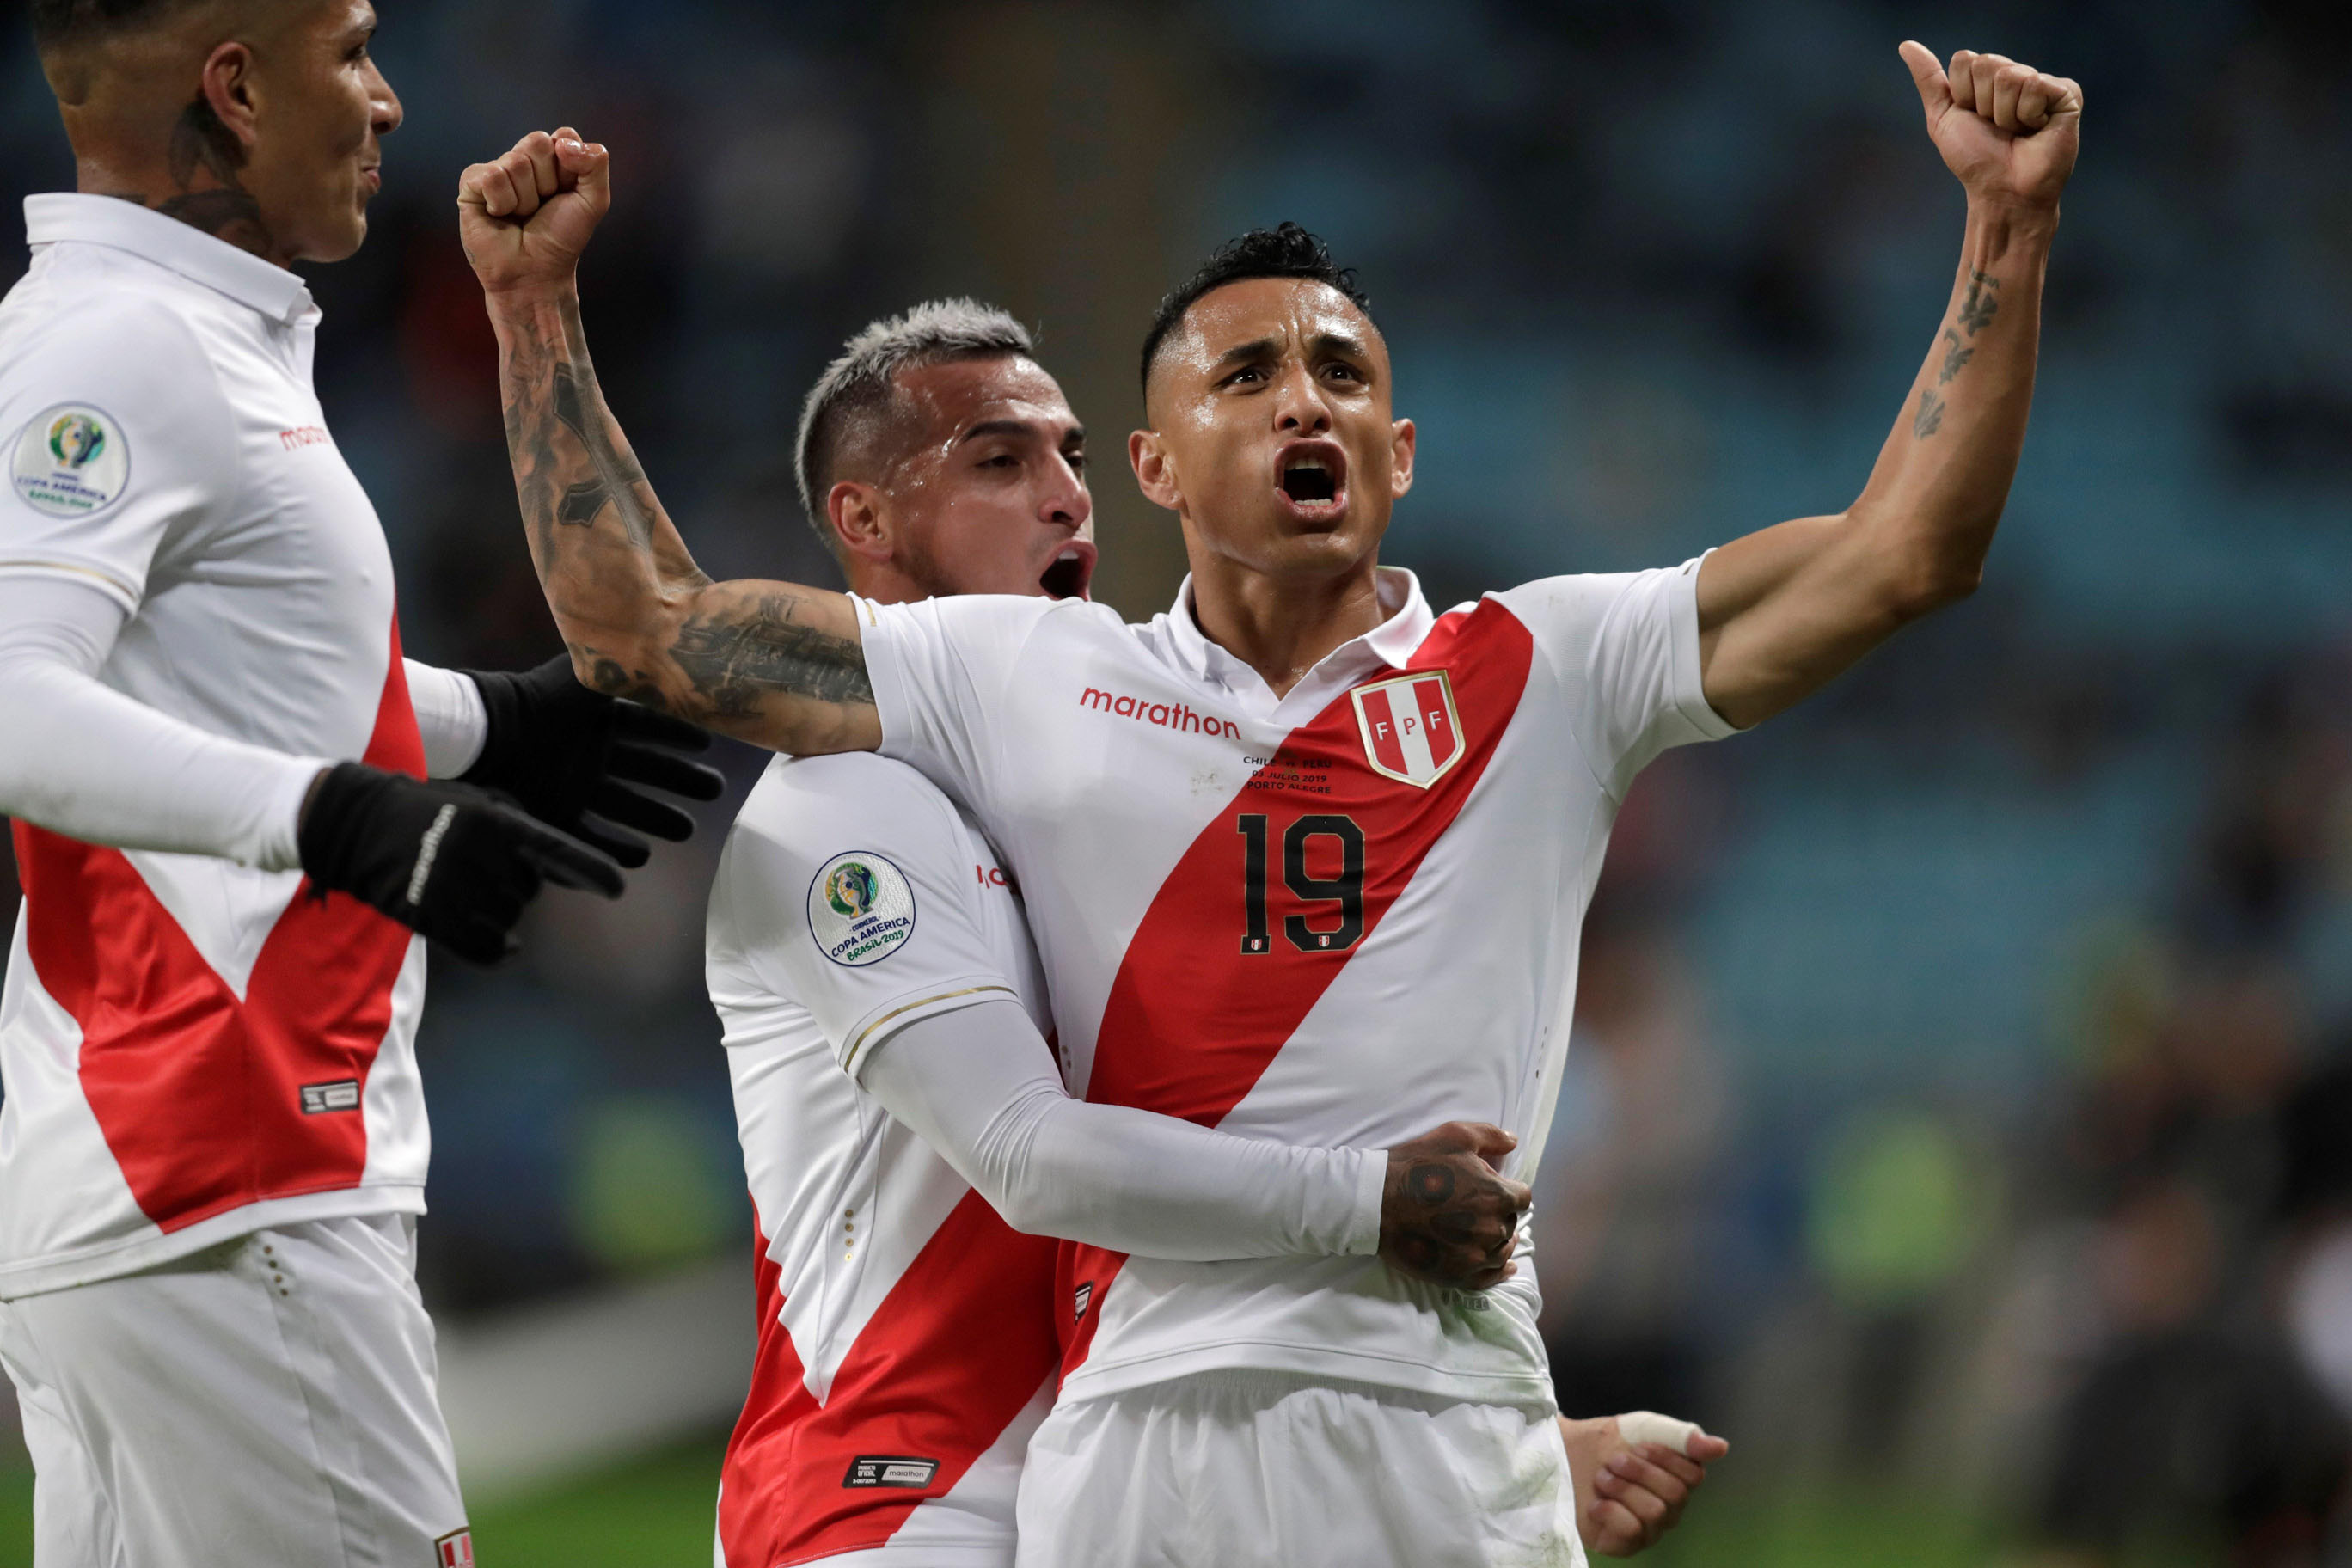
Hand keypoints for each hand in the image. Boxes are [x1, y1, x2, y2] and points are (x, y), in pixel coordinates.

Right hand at [297, 761, 623, 964]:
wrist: (358, 825)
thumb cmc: (429, 812)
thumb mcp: (482, 803)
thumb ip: (525, 832)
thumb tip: (567, 871)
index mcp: (497, 821)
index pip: (556, 849)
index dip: (589, 869)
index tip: (617, 889)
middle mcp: (479, 854)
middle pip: (529, 892)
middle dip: (515, 885)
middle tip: (476, 867)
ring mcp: (454, 888)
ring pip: (507, 920)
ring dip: (495, 913)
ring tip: (460, 888)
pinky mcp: (432, 918)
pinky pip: (485, 949)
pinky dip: (497, 952)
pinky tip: (503, 947)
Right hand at [458, 127, 610, 297]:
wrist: (536, 273)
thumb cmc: (562, 239)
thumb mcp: (594, 201)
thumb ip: (595, 164)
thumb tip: (564, 141)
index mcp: (552, 160)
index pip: (564, 135)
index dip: (570, 166)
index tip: (567, 192)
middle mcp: (523, 161)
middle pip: (537, 142)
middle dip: (547, 181)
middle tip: (542, 207)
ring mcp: (496, 170)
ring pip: (515, 162)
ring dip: (525, 199)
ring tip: (521, 216)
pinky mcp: (471, 184)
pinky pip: (491, 177)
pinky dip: (502, 202)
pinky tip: (499, 216)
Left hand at [461, 655, 724, 867]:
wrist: (491, 735)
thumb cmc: (541, 701)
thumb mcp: (590, 675)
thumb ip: (629, 670)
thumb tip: (669, 654)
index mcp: (600, 718)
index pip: (650, 726)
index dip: (679, 734)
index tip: (708, 742)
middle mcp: (592, 753)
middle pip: (647, 770)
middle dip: (681, 780)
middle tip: (716, 791)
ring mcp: (574, 786)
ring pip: (627, 806)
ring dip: (657, 818)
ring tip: (687, 829)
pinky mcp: (556, 815)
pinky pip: (592, 837)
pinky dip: (616, 849)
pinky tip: (642, 857)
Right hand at [1378, 1121, 1530, 1289]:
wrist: (1376, 1201)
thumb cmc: (1416, 1165)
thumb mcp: (1455, 1135)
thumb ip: (1491, 1136)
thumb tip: (1513, 1141)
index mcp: (1498, 1196)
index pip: (1521, 1197)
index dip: (1508, 1189)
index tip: (1492, 1188)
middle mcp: (1493, 1230)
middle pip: (1510, 1223)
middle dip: (1499, 1213)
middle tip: (1475, 1206)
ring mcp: (1476, 1256)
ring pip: (1502, 1250)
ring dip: (1498, 1240)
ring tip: (1484, 1232)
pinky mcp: (1457, 1275)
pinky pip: (1489, 1278)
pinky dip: (1499, 1272)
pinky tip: (1504, 1267)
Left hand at [1563, 1411, 1729, 1556]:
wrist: (1562, 1457)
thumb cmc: (1604, 1444)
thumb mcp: (1641, 1428)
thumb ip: (1680, 1436)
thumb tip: (1721, 1447)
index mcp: (1678, 1480)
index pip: (1694, 1476)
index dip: (1665, 1459)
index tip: (1638, 1445)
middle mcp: (1670, 1508)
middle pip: (1675, 1495)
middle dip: (1638, 1472)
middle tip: (1613, 1462)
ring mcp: (1650, 1530)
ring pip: (1654, 1512)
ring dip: (1621, 1488)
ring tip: (1601, 1479)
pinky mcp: (1625, 1545)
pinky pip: (1632, 1531)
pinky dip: (1609, 1510)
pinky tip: (1596, 1503)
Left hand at [1899, 42, 2080, 211]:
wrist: (2002, 191)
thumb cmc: (1975, 159)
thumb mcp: (1943, 118)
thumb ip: (1928, 80)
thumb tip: (1906, 45)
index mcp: (1987, 79)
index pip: (1966, 60)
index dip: (1962, 94)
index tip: (1974, 119)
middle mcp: (2016, 75)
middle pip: (1987, 63)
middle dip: (1984, 104)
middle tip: (1998, 128)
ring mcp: (2043, 82)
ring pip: (2011, 75)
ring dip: (2006, 114)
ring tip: (2017, 132)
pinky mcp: (2067, 93)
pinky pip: (2036, 85)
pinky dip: (2028, 115)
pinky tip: (2037, 129)